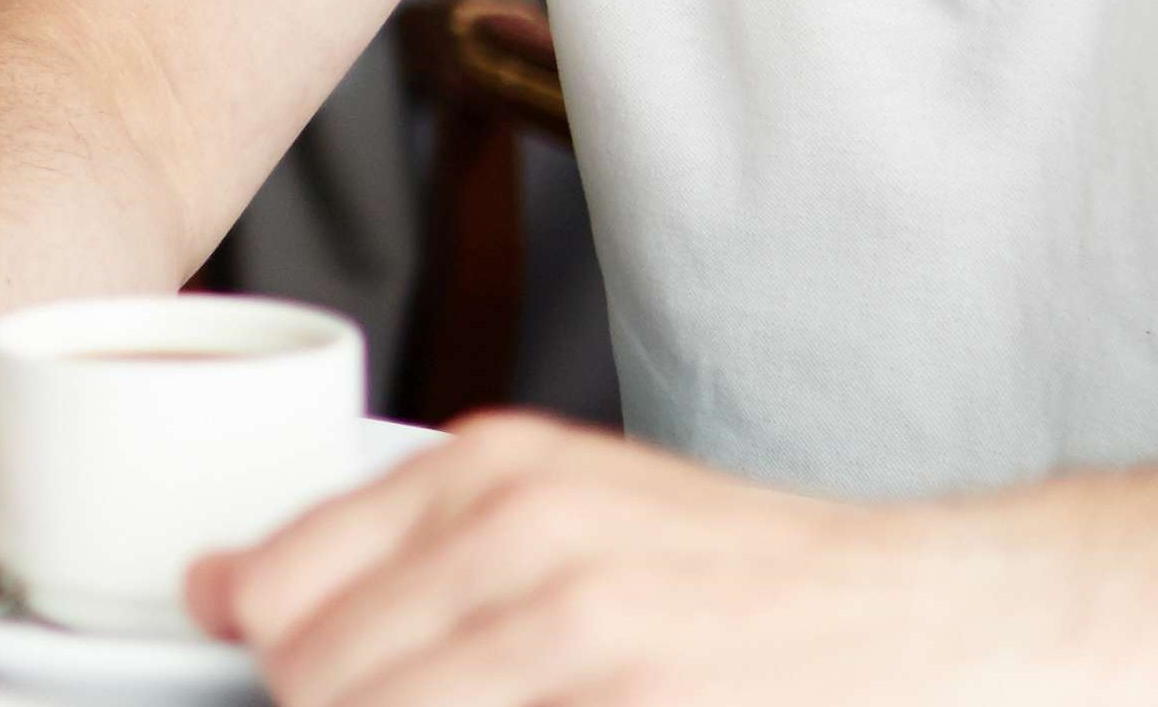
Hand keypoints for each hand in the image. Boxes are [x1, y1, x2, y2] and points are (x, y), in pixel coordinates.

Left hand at [202, 414, 1138, 706]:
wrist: (931, 615)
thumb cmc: (737, 578)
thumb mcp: (565, 514)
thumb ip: (399, 550)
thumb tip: (225, 599)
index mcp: (487, 473)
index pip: (271, 596)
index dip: (264, 665)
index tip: (279, 684)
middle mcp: (523, 538)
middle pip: (316, 684)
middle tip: (448, 693)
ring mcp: (586, 634)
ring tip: (521, 697)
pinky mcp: (641, 704)